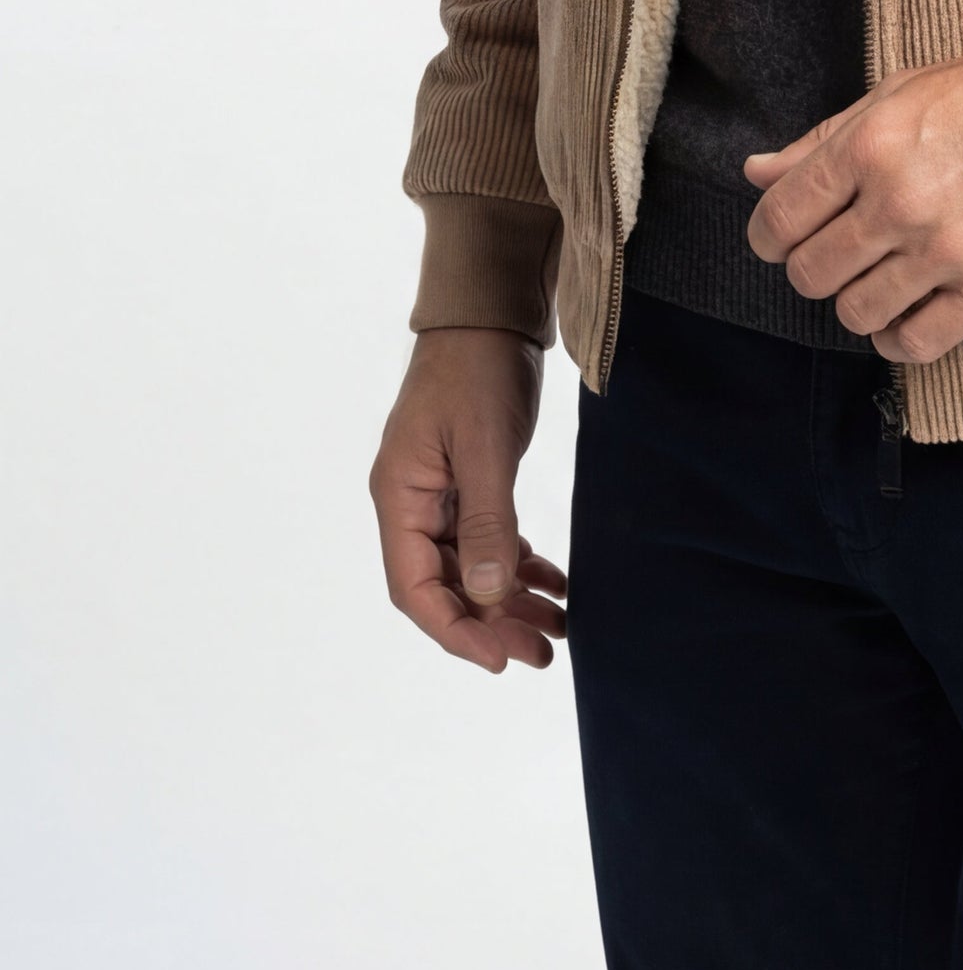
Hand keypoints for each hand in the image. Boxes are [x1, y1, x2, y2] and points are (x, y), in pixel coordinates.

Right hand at [369, 327, 566, 673]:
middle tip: (543, 653)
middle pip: (446, 585)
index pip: (415, 588)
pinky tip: (553, 584)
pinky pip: (490, 540)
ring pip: (473, 568)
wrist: (491, 310)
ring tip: (557, 630)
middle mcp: (413, 503)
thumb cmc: (477, 368)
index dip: (455, 630)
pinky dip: (519, 565)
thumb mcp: (485, 445)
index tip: (499, 659)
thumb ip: (487, 520)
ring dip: (511, 601)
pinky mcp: (470, 481)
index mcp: (399, 497)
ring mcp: (441, 494)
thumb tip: (489, 595)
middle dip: (492, 624)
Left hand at [744, 45, 962, 364]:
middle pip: (811, 275)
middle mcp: (900, 203)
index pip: (779, 221)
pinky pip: (917, 344)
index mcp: (869, 146)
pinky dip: (900, 337)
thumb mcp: (897, 95)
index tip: (781, 238)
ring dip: (857, 301)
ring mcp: (947, 251)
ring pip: (857, 314)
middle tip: (837, 252)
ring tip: (879, 276)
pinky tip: (907, 312)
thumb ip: (822, 141)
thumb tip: (757, 174)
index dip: (768, 237)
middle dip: (812, 268)